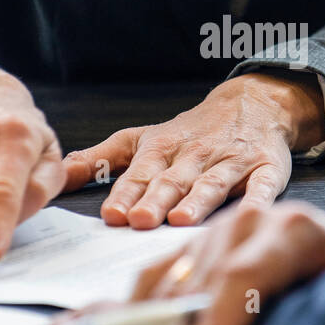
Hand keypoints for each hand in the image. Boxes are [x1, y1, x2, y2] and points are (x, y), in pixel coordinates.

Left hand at [61, 72, 324, 228]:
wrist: (252, 104)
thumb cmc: (190, 132)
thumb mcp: (143, 139)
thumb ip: (102, 159)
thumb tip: (57, 174)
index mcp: (163, 149)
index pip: (141, 173)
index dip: (126, 193)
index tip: (112, 213)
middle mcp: (196, 155)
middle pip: (174, 180)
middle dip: (156, 199)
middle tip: (140, 220)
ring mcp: (233, 162)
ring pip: (213, 183)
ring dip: (198, 200)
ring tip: (181, 220)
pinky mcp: (268, 169)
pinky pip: (263, 186)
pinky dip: (258, 200)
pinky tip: (251, 215)